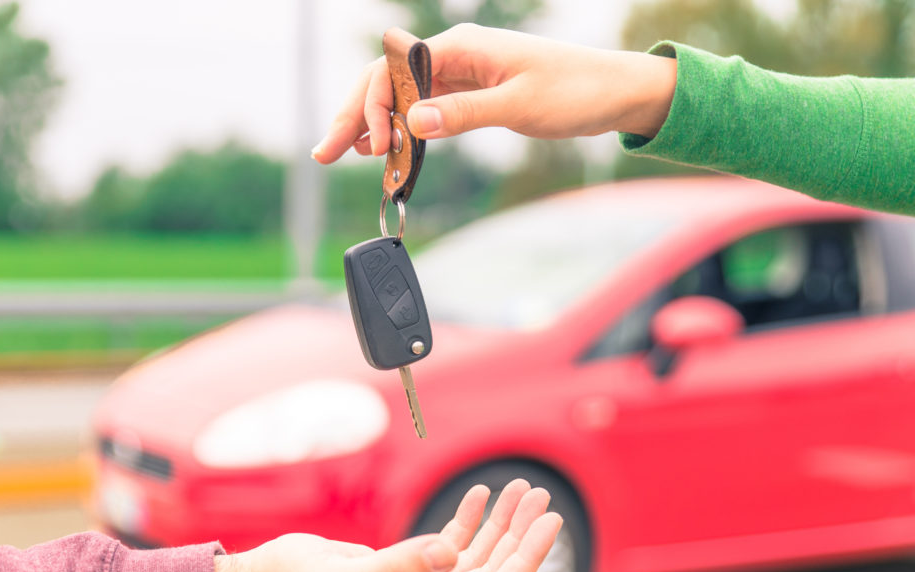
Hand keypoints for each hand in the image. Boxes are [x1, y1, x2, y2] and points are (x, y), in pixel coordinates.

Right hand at [214, 479, 562, 571]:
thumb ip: (399, 568)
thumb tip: (450, 553)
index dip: (527, 559)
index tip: (550, 524)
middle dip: (521, 535)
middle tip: (541, 498)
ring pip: (477, 557)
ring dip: (501, 524)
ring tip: (522, 491)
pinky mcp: (408, 570)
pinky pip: (452, 545)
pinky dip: (469, 520)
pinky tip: (481, 498)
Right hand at [312, 23, 676, 164]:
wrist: (616, 92)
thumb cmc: (576, 90)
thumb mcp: (519, 105)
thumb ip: (464, 113)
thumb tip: (413, 123)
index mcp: (461, 47)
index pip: (394, 71)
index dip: (372, 108)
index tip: (371, 147)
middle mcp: (454, 56)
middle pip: (387, 83)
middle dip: (354, 117)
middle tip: (325, 153)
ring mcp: (461, 76)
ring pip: (402, 99)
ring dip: (373, 126)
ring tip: (345, 154)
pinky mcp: (472, 95)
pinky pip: (425, 112)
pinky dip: (403, 131)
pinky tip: (385, 149)